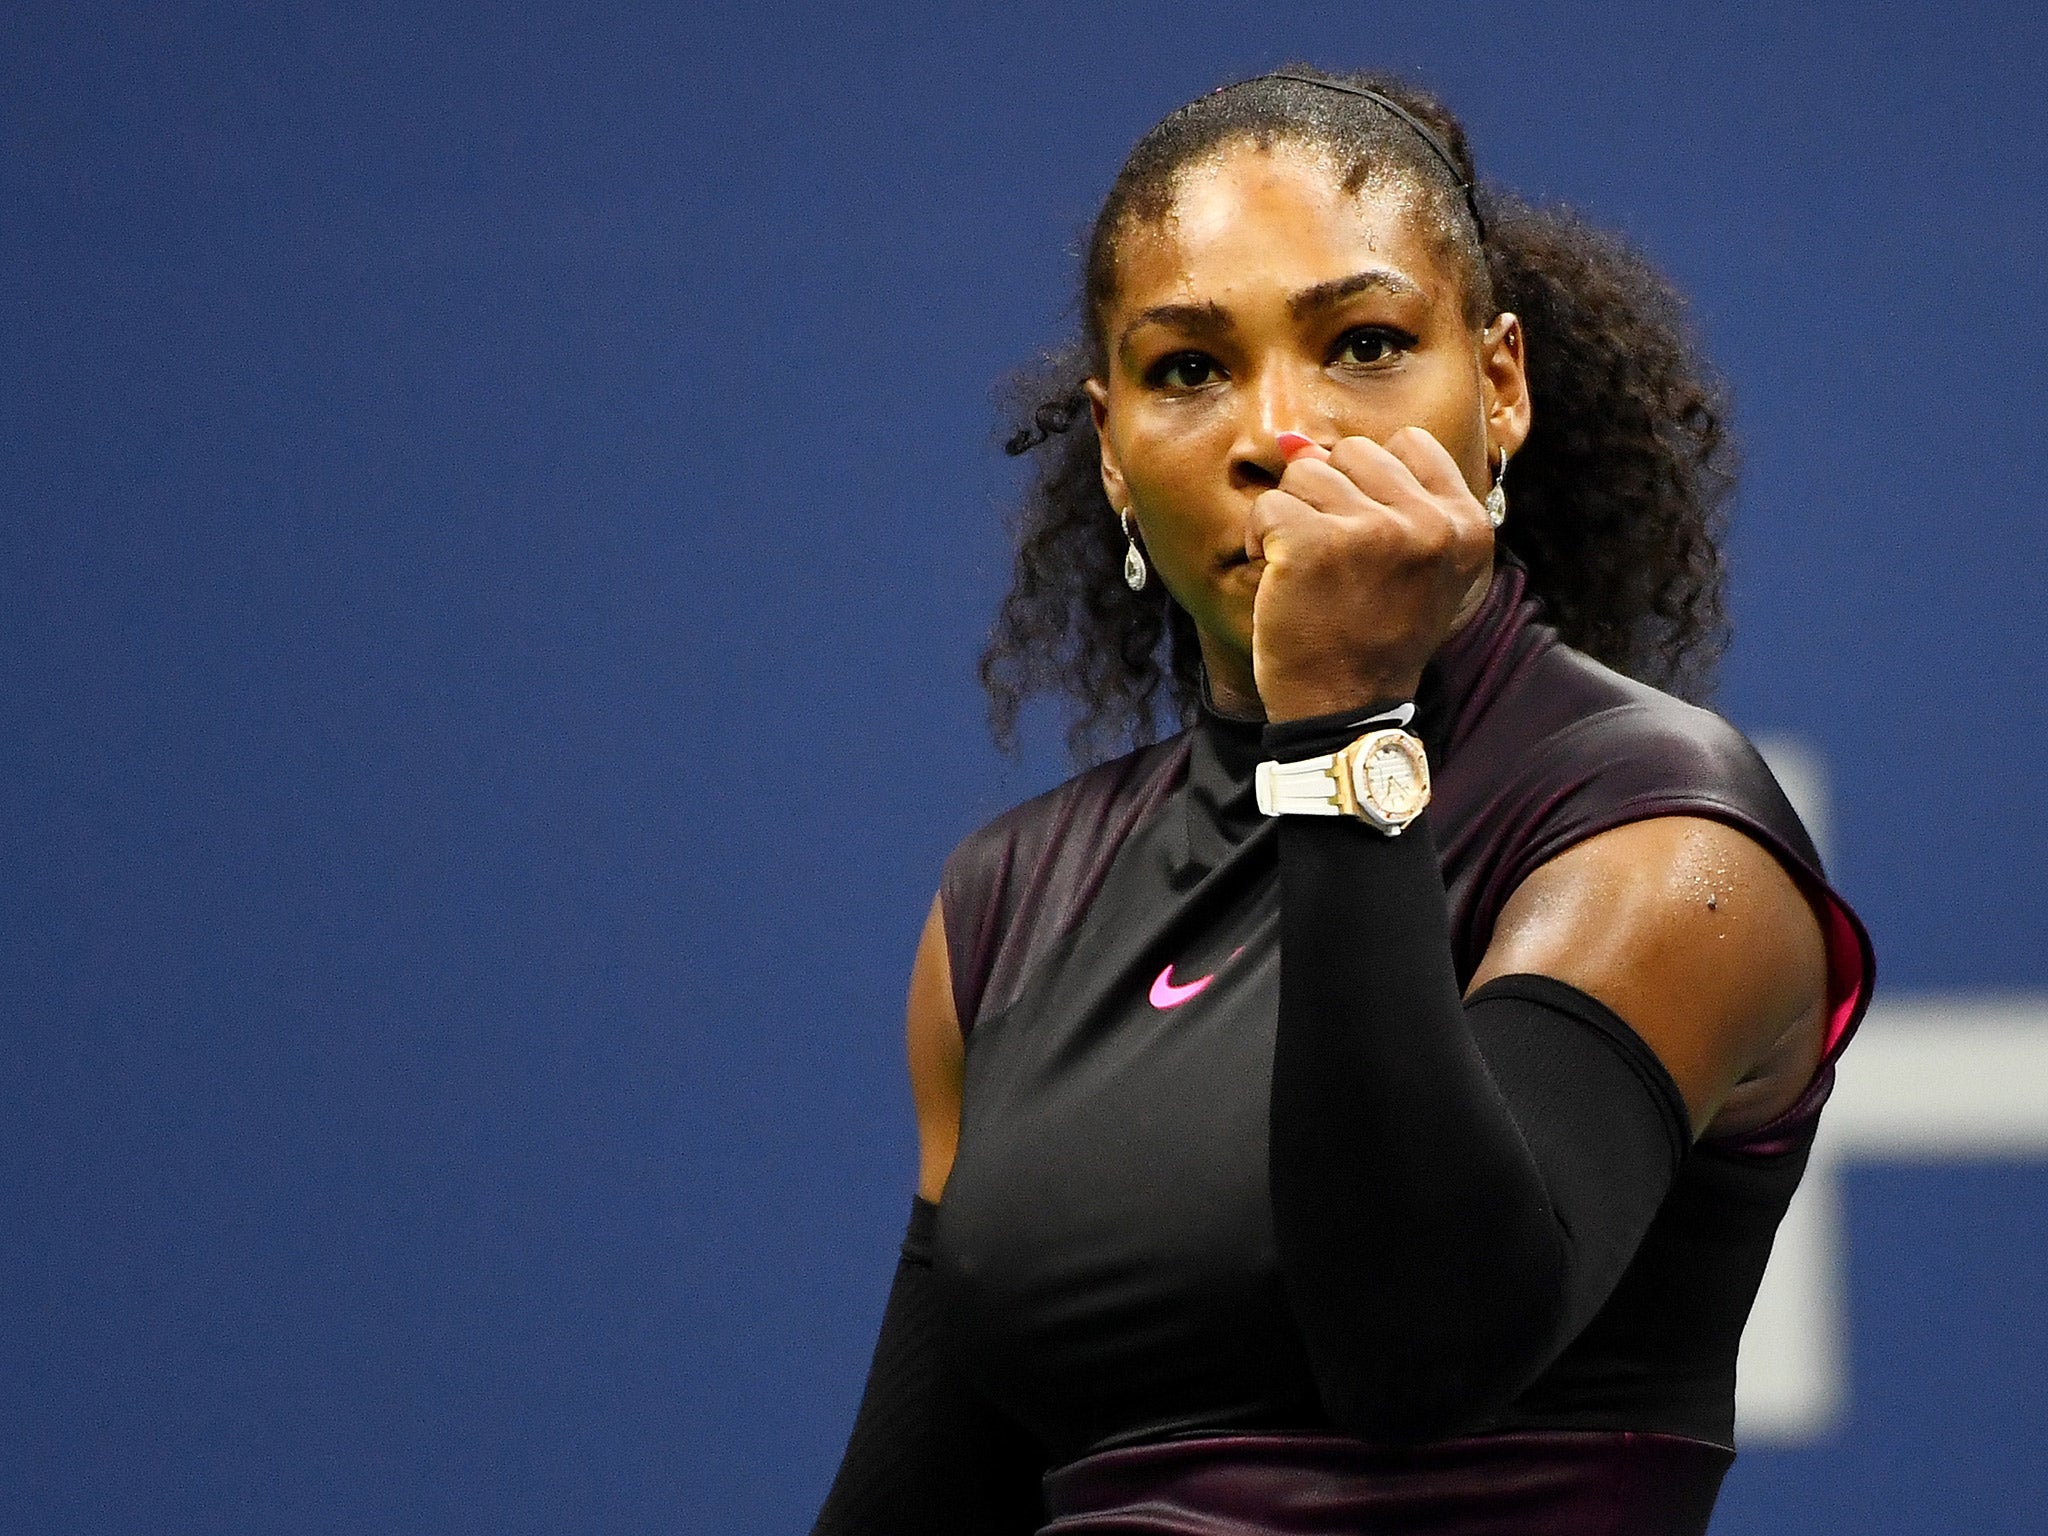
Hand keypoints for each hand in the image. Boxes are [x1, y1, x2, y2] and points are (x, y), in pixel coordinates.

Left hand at [1248, 428, 1494, 720]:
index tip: (1365, 535)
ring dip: (1291, 516)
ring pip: (1306, 472)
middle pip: (1353, 452)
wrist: (1345, 709)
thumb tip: (1296, 440)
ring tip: (1305, 568)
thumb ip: (1378, 495)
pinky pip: (1269, 504)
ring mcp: (1373, 531)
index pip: (1408, 443)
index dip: (1371, 481)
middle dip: (1328, 495)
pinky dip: (1259, 538)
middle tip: (1332, 558)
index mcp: (1465, 525)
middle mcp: (1428, 523)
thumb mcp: (1412, 567)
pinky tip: (1277, 577)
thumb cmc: (1373, 637)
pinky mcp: (1316, 543)